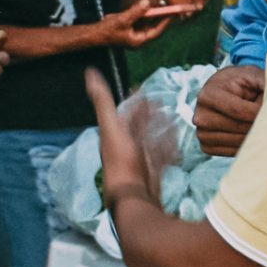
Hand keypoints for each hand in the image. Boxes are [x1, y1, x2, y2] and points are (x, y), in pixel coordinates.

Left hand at [85, 69, 175, 206]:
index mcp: (115, 132)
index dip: (133, 98)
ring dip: (162, 128)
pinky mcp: (152, 169)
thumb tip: (89, 72)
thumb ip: (102, 101)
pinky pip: (162, 155)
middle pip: (139, 123)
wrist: (132, 194)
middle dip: (150, 111)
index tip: (140, 86)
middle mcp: (126, 143)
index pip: (125, 110)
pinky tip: (176, 146)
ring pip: (152, 137)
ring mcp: (140, 156)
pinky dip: (169, 149)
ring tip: (172, 119)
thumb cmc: (120, 160)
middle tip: (161, 100)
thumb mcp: (110, 126)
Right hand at [99, 3, 177, 48]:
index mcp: (139, 40)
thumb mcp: (123, 19)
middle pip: (154, 28)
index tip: (172, 13)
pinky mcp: (131, 30)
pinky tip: (149, 8)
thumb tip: (147, 2)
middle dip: (161, 18)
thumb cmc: (108, 29)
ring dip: (154, 16)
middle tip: (171, 8)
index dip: (165, 22)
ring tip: (164, 7)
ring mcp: (135, 35)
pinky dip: (146, 16)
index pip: (156, 31)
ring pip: (148, 24)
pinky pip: (141, 22)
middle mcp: (139, 39)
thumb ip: (136, 11)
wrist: (95, 34)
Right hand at [193, 64, 264, 157]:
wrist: (226, 90)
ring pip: (237, 142)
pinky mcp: (206, 146)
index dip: (261, 112)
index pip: (239, 111)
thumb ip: (265, 83)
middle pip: (238, 128)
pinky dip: (247, 146)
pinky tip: (255, 135)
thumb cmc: (243, 82)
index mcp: (208, 95)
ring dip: (256, 136)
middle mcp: (200, 116)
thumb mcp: (253, 76)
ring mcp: (201, 133)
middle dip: (261, 124)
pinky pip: (232, 152)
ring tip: (266, 125)